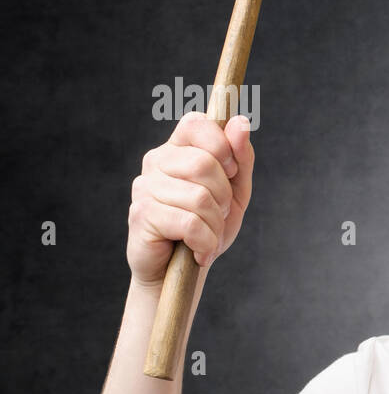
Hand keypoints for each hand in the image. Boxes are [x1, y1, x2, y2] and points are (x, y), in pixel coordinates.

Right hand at [127, 111, 254, 285]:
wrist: (180, 271)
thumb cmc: (207, 226)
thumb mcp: (235, 191)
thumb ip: (241, 157)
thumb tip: (240, 123)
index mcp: (178, 148)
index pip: (197, 123)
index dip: (222, 146)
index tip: (230, 172)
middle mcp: (156, 161)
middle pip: (204, 164)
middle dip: (224, 197)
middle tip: (218, 215)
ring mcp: (145, 187)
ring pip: (199, 197)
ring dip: (215, 225)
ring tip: (207, 236)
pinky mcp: (141, 214)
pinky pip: (189, 223)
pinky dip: (205, 242)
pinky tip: (199, 250)